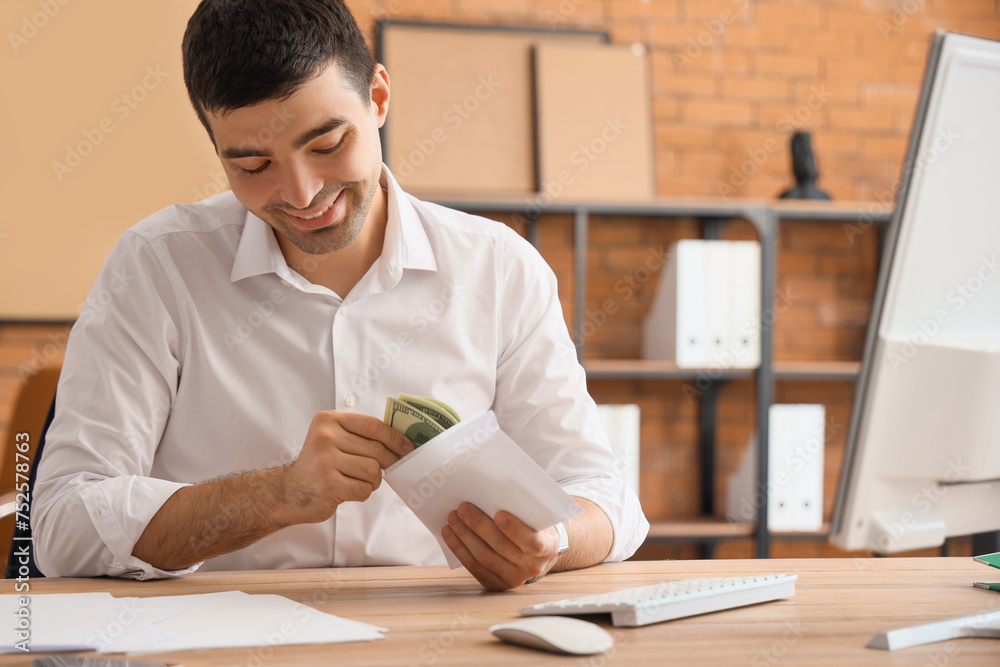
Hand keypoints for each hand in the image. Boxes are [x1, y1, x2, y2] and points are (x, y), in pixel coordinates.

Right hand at [282, 410, 412, 523]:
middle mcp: (325, 437)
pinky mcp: (329, 485)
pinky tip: (349, 490)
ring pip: (373, 470)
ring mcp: (326, 461)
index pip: (372, 425)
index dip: (394, 437)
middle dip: (388, 463)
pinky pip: (364, 489)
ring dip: (373, 480)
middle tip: (386, 469)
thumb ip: (360, 436)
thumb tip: (401, 441)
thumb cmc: (319, 465)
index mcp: (328, 420)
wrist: (289, 492)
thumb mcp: (332, 439)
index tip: (407, 447)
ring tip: (359, 480)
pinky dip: (363, 492)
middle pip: (376, 450)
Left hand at [441, 502, 561, 590]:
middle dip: (479, 525)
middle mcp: (531, 566)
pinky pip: (474, 567)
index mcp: (547, 547)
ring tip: (452, 518)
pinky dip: (459, 549)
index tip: (498, 513)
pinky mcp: (496, 583)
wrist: (538, 551)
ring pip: (484, 557)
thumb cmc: (535, 526)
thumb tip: (495, 491)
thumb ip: (525, 509)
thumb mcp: (538, 517)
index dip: (514, 528)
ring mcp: (513, 578)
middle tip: (463, 508)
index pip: (532, 541)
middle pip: (501, 546)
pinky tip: (449, 533)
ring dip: (464, 536)